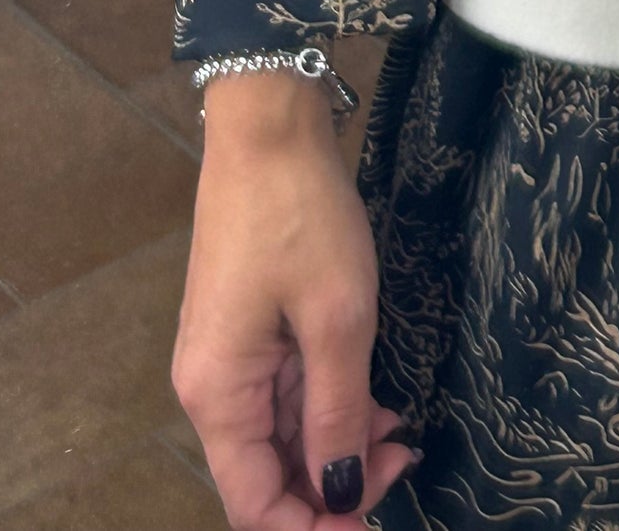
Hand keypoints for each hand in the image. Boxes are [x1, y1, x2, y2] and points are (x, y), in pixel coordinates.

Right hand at [173, 73, 420, 529]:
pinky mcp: (250, 330)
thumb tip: (339, 490)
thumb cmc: (300, 217)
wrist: (269, 127)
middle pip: (268, 474)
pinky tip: (379, 402)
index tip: (374, 521)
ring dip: (339, 445)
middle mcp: (213, 388)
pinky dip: (331, 406)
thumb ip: (338, 411)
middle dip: (334, 484)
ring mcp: (230, 358)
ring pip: (283, 435)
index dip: (312, 528)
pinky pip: (288, 394)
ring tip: (403, 434)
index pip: (253, 504)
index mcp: (218, 395)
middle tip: (405, 463)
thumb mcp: (336, 317)